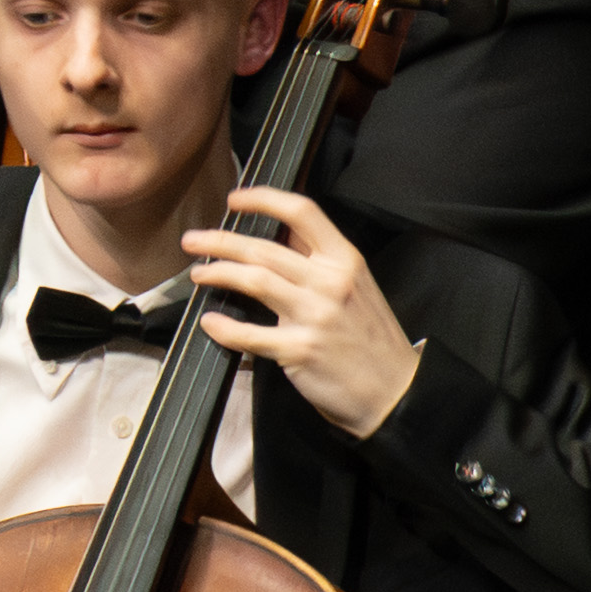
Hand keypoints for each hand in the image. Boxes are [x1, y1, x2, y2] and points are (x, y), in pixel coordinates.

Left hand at [172, 188, 422, 443]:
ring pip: (252, 279)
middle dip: (219, 241)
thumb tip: (281, 233)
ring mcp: (315, 316)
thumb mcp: (359, 288)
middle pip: (263, 248)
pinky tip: (211, 322)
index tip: (235, 200)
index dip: (263, 199)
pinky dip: (223, 327)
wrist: (397, 392)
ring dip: (216, 274)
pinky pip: (248, 333)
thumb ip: (322, 261)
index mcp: (346, 262)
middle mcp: (331, 283)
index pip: (302, 213)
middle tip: (193, 241)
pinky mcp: (299, 349)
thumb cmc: (373, 341)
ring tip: (199, 275)